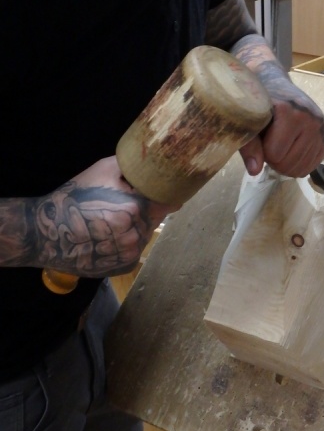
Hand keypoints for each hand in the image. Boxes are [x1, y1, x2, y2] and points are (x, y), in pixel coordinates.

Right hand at [35, 157, 177, 276]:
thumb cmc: (75, 196)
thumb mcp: (104, 170)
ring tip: (112, 220)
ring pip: (145, 235)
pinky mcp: (124, 266)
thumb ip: (134, 166)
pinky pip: (134, 249)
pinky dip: (127, 242)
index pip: (169, 202)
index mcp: (135, 209)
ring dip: (136, 227)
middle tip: (124, 204)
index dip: (170, 195)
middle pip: (154, 218)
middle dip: (146, 210)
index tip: (168, 190)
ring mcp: (130, 253)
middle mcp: (136, 235)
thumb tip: (158, 164)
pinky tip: (109, 236)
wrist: (48, 232)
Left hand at [239, 96, 323, 177]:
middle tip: (270, 142)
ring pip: (300, 168)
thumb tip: (255, 171)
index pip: (274, 154)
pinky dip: (299, 164)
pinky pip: (312, 166)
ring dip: (286, 163)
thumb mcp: (248, 122)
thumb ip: (249, 146)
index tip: (262, 137)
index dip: (263, 150)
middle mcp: (310, 119)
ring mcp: (321, 129)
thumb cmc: (261, 104)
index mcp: (289, 112)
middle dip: (274, 159)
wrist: (279, 87)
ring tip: (281, 144)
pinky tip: (293, 150)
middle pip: (288, 164)